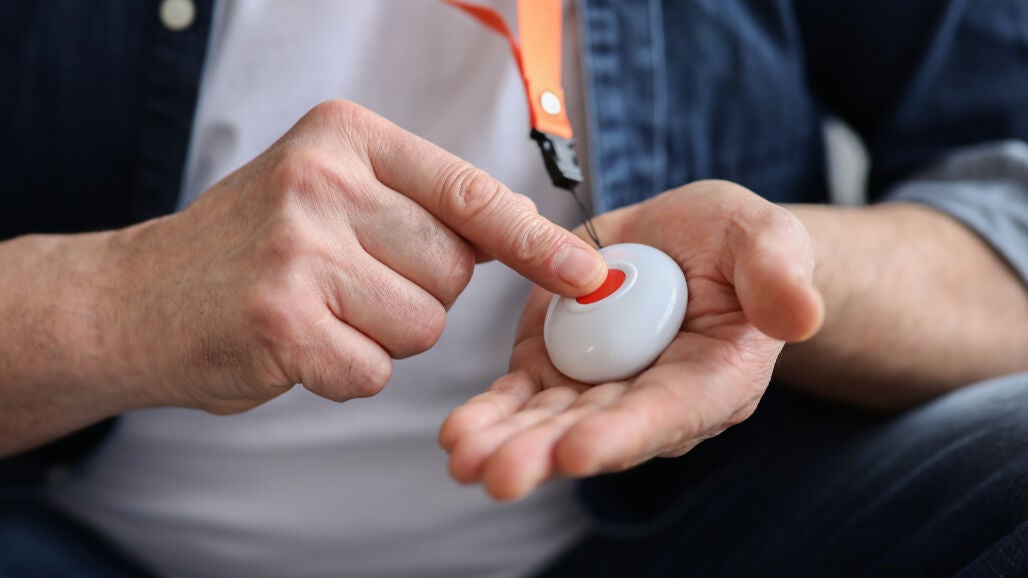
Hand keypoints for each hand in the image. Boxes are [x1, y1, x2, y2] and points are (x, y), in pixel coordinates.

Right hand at [102, 100, 605, 413]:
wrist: (138, 297)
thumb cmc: (255, 247)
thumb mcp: (332, 189)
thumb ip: (424, 202)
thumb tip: (530, 227)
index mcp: (346, 136)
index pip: (472, 192)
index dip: (537, 240)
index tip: (587, 272)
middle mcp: (322, 180)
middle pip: (453, 270)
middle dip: (419, 292)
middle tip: (346, 281)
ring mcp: (297, 248)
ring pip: (423, 326)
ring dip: (383, 335)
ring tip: (320, 309)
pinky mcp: (279, 319)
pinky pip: (373, 371)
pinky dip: (345, 372)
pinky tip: (298, 344)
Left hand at [440, 180, 823, 499]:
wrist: (686, 240)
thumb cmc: (734, 243)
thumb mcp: (764, 237)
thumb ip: (779, 273)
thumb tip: (802, 317)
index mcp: (714, 377)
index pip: (670, 412)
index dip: (625, 434)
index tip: (578, 451)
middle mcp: (653, 397)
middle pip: (599, 432)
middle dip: (546, 454)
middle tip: (499, 472)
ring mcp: (600, 386)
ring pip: (550, 423)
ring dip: (507, 443)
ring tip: (464, 458)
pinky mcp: (556, 366)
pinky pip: (521, 396)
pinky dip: (491, 414)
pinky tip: (458, 434)